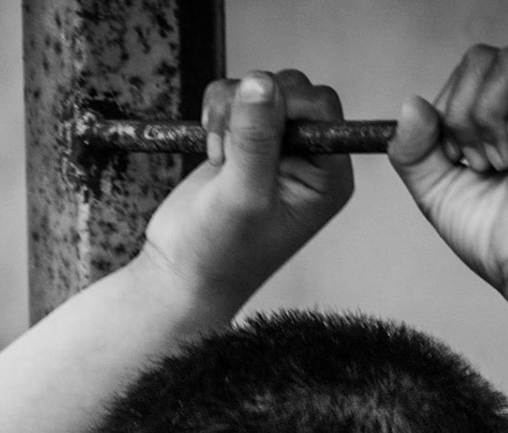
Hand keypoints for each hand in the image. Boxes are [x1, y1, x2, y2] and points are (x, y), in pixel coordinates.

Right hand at [137, 70, 353, 311]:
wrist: (180, 275)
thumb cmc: (219, 254)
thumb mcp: (242, 197)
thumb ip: (256, 139)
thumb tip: (261, 81)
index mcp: (327, 175)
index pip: (321, 108)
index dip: (285, 105)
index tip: (249, 132)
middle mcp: (309, 157)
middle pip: (292, 90)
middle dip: (253, 109)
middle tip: (227, 151)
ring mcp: (276, 147)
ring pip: (261, 88)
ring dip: (229, 111)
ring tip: (218, 155)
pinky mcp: (245, 140)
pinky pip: (235, 97)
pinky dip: (216, 112)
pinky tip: (212, 150)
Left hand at [388, 46, 507, 296]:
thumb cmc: (492, 236)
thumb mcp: (437, 187)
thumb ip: (414, 149)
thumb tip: (411, 104)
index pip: (472, 72)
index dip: (450, 105)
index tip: (455, 155)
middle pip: (486, 60)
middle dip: (465, 111)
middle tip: (478, 162)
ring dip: (488, 116)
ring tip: (499, 162)